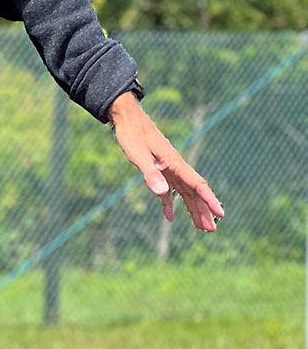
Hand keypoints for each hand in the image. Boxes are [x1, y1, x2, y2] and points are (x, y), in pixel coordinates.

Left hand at [108, 92, 223, 230]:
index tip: (221, 214)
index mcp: (175, 163)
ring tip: (200, 227)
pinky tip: (170, 217)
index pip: (197, 184)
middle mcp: (175, 166)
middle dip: (203, 210)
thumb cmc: (132, 134)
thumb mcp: (139, 155)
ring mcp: (168, 168)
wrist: (126, 118)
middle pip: (194, 192)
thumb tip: (162, 193)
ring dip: (192, 209)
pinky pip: (169, 190)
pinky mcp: (158, 168)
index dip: (209, 199)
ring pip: (185, 192)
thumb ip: (150, 174)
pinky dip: (170, 203)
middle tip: (211, 230)